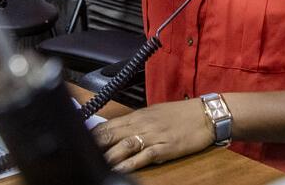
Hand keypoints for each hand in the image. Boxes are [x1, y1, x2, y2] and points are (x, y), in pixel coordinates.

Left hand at [92, 99, 214, 172]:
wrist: (206, 115)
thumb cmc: (181, 115)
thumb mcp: (154, 114)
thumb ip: (135, 123)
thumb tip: (117, 132)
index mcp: (138, 116)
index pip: (108, 125)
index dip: (92, 135)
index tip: (78, 142)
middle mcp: (142, 124)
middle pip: (111, 135)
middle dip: (95, 146)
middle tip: (80, 155)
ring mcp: (153, 136)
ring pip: (124, 146)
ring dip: (108, 157)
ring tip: (95, 165)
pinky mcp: (164, 148)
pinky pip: (143, 157)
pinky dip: (129, 164)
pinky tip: (119, 170)